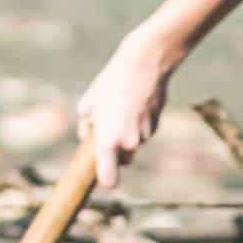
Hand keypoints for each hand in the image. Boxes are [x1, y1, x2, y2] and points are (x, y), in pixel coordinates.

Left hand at [75, 28, 178, 189]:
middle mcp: (128, 143)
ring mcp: (144, 135)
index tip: (100, 177)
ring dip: (127, 134)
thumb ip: (85, 128)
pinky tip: (136, 104)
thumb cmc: (111, 82)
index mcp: (107, 140)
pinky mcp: (156, 126)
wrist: (145, 62)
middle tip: (107, 131)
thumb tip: (86, 140)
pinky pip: (144, 132)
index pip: (109, 179)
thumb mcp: (88, 104)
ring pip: (134, 145)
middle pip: (124, 162)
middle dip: (117, 153)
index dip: (106, 180)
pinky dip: (139, 124)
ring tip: (122, 108)